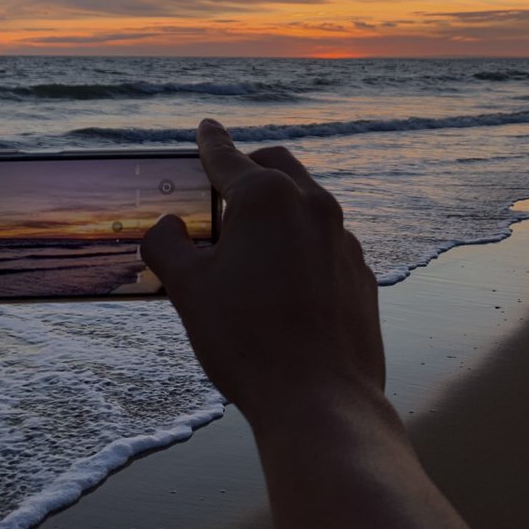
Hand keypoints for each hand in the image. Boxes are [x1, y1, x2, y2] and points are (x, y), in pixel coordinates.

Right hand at [143, 121, 478, 528]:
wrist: (320, 400)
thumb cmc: (245, 340)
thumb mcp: (187, 290)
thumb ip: (167, 245)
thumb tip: (169, 226)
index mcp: (266, 198)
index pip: (228, 158)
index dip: (210, 142)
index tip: (205, 128)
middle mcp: (313, 206)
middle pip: (277, 166)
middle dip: (249, 167)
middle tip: (224, 183)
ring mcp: (344, 240)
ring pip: (307, 204)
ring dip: (278, 208)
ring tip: (250, 242)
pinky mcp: (361, 274)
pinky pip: (327, 243)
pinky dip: (301, 244)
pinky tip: (284, 281)